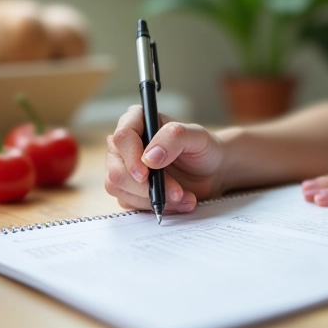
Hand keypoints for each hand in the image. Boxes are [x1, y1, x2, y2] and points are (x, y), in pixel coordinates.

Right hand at [105, 106, 226, 213]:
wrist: (211, 171)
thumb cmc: (202, 148)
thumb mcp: (197, 137)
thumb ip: (173, 138)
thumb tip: (149, 157)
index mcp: (137, 121)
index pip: (122, 138)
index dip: (132, 158)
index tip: (146, 174)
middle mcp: (125, 145)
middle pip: (116, 170)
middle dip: (146, 187)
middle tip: (176, 191)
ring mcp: (124, 169)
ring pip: (121, 190)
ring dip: (154, 199)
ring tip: (183, 196)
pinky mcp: (129, 190)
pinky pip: (132, 204)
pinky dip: (156, 206)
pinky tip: (178, 201)